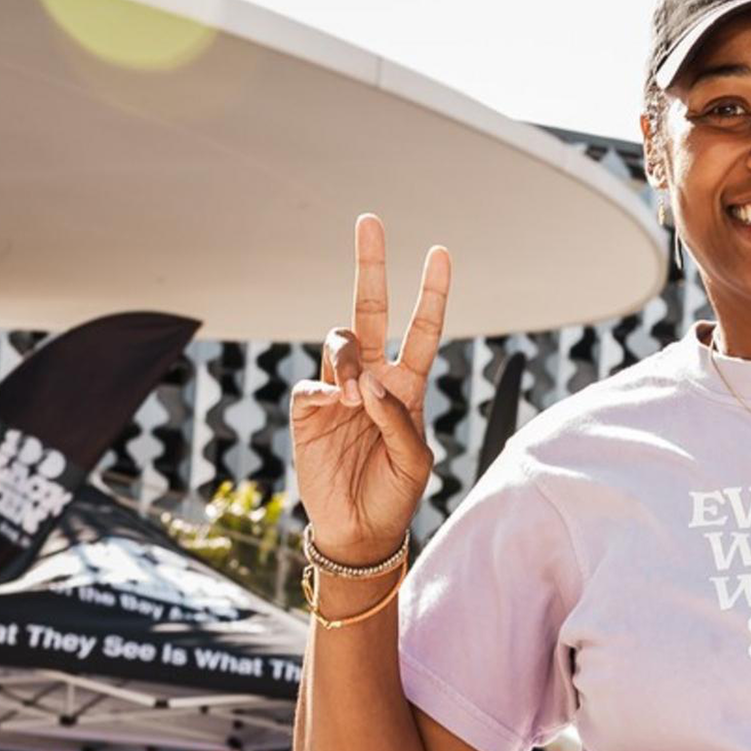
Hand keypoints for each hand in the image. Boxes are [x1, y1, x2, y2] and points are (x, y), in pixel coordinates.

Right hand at [285, 215, 448, 567]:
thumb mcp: (414, 462)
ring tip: (356, 394)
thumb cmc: (394, 494)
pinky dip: (328, 390)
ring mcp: (339, 390)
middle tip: (369, 221)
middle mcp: (373, 378)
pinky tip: (338, 408)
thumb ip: (399, 421)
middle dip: (370, 265)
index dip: (431, 292)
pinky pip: (314, 384)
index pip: (420, 329)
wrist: (358, 529)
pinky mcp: (310, 408)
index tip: (440, 252)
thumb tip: (369, 387)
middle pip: (370, 309)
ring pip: (340, 341)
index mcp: (407, 386)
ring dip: (350, 358)